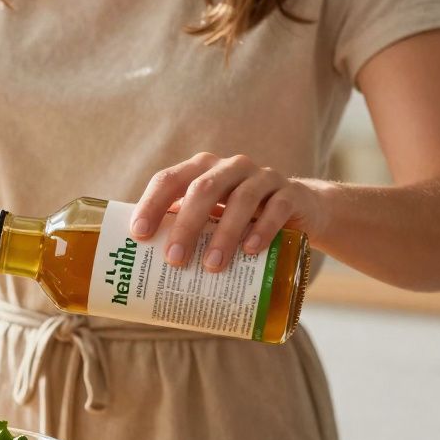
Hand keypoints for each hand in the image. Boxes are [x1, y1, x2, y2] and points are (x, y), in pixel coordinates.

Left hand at [130, 153, 326, 271]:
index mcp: (202, 169)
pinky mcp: (291, 194)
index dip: (151, 204)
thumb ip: (183, 230)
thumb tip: (144, 271)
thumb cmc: (240, 218)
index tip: (139, 235)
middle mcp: (230, 167)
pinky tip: (250, 251)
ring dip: (224, 234)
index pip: (169, 179)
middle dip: (186, 225)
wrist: (299, 210)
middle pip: (202, 189)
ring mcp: (262, 178)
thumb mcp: (211, 218)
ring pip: (241, 200)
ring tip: (212, 266)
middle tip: (175, 260)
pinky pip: (277, 208)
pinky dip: (263, 230)